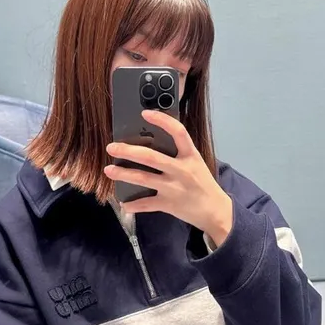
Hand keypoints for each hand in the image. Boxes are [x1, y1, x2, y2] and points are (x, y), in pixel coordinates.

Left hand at [104, 111, 233, 246]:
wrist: (215, 211)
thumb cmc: (203, 183)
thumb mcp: (195, 163)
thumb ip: (178, 153)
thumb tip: (150, 141)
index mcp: (191, 156)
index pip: (178, 132)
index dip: (162, 120)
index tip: (144, 113)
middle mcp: (182, 170)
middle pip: (151, 157)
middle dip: (128, 151)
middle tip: (111, 147)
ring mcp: (174, 188)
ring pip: (143, 179)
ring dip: (123, 174)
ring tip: (108, 170)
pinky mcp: (169, 204)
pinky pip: (146, 204)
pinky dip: (133, 205)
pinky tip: (123, 203)